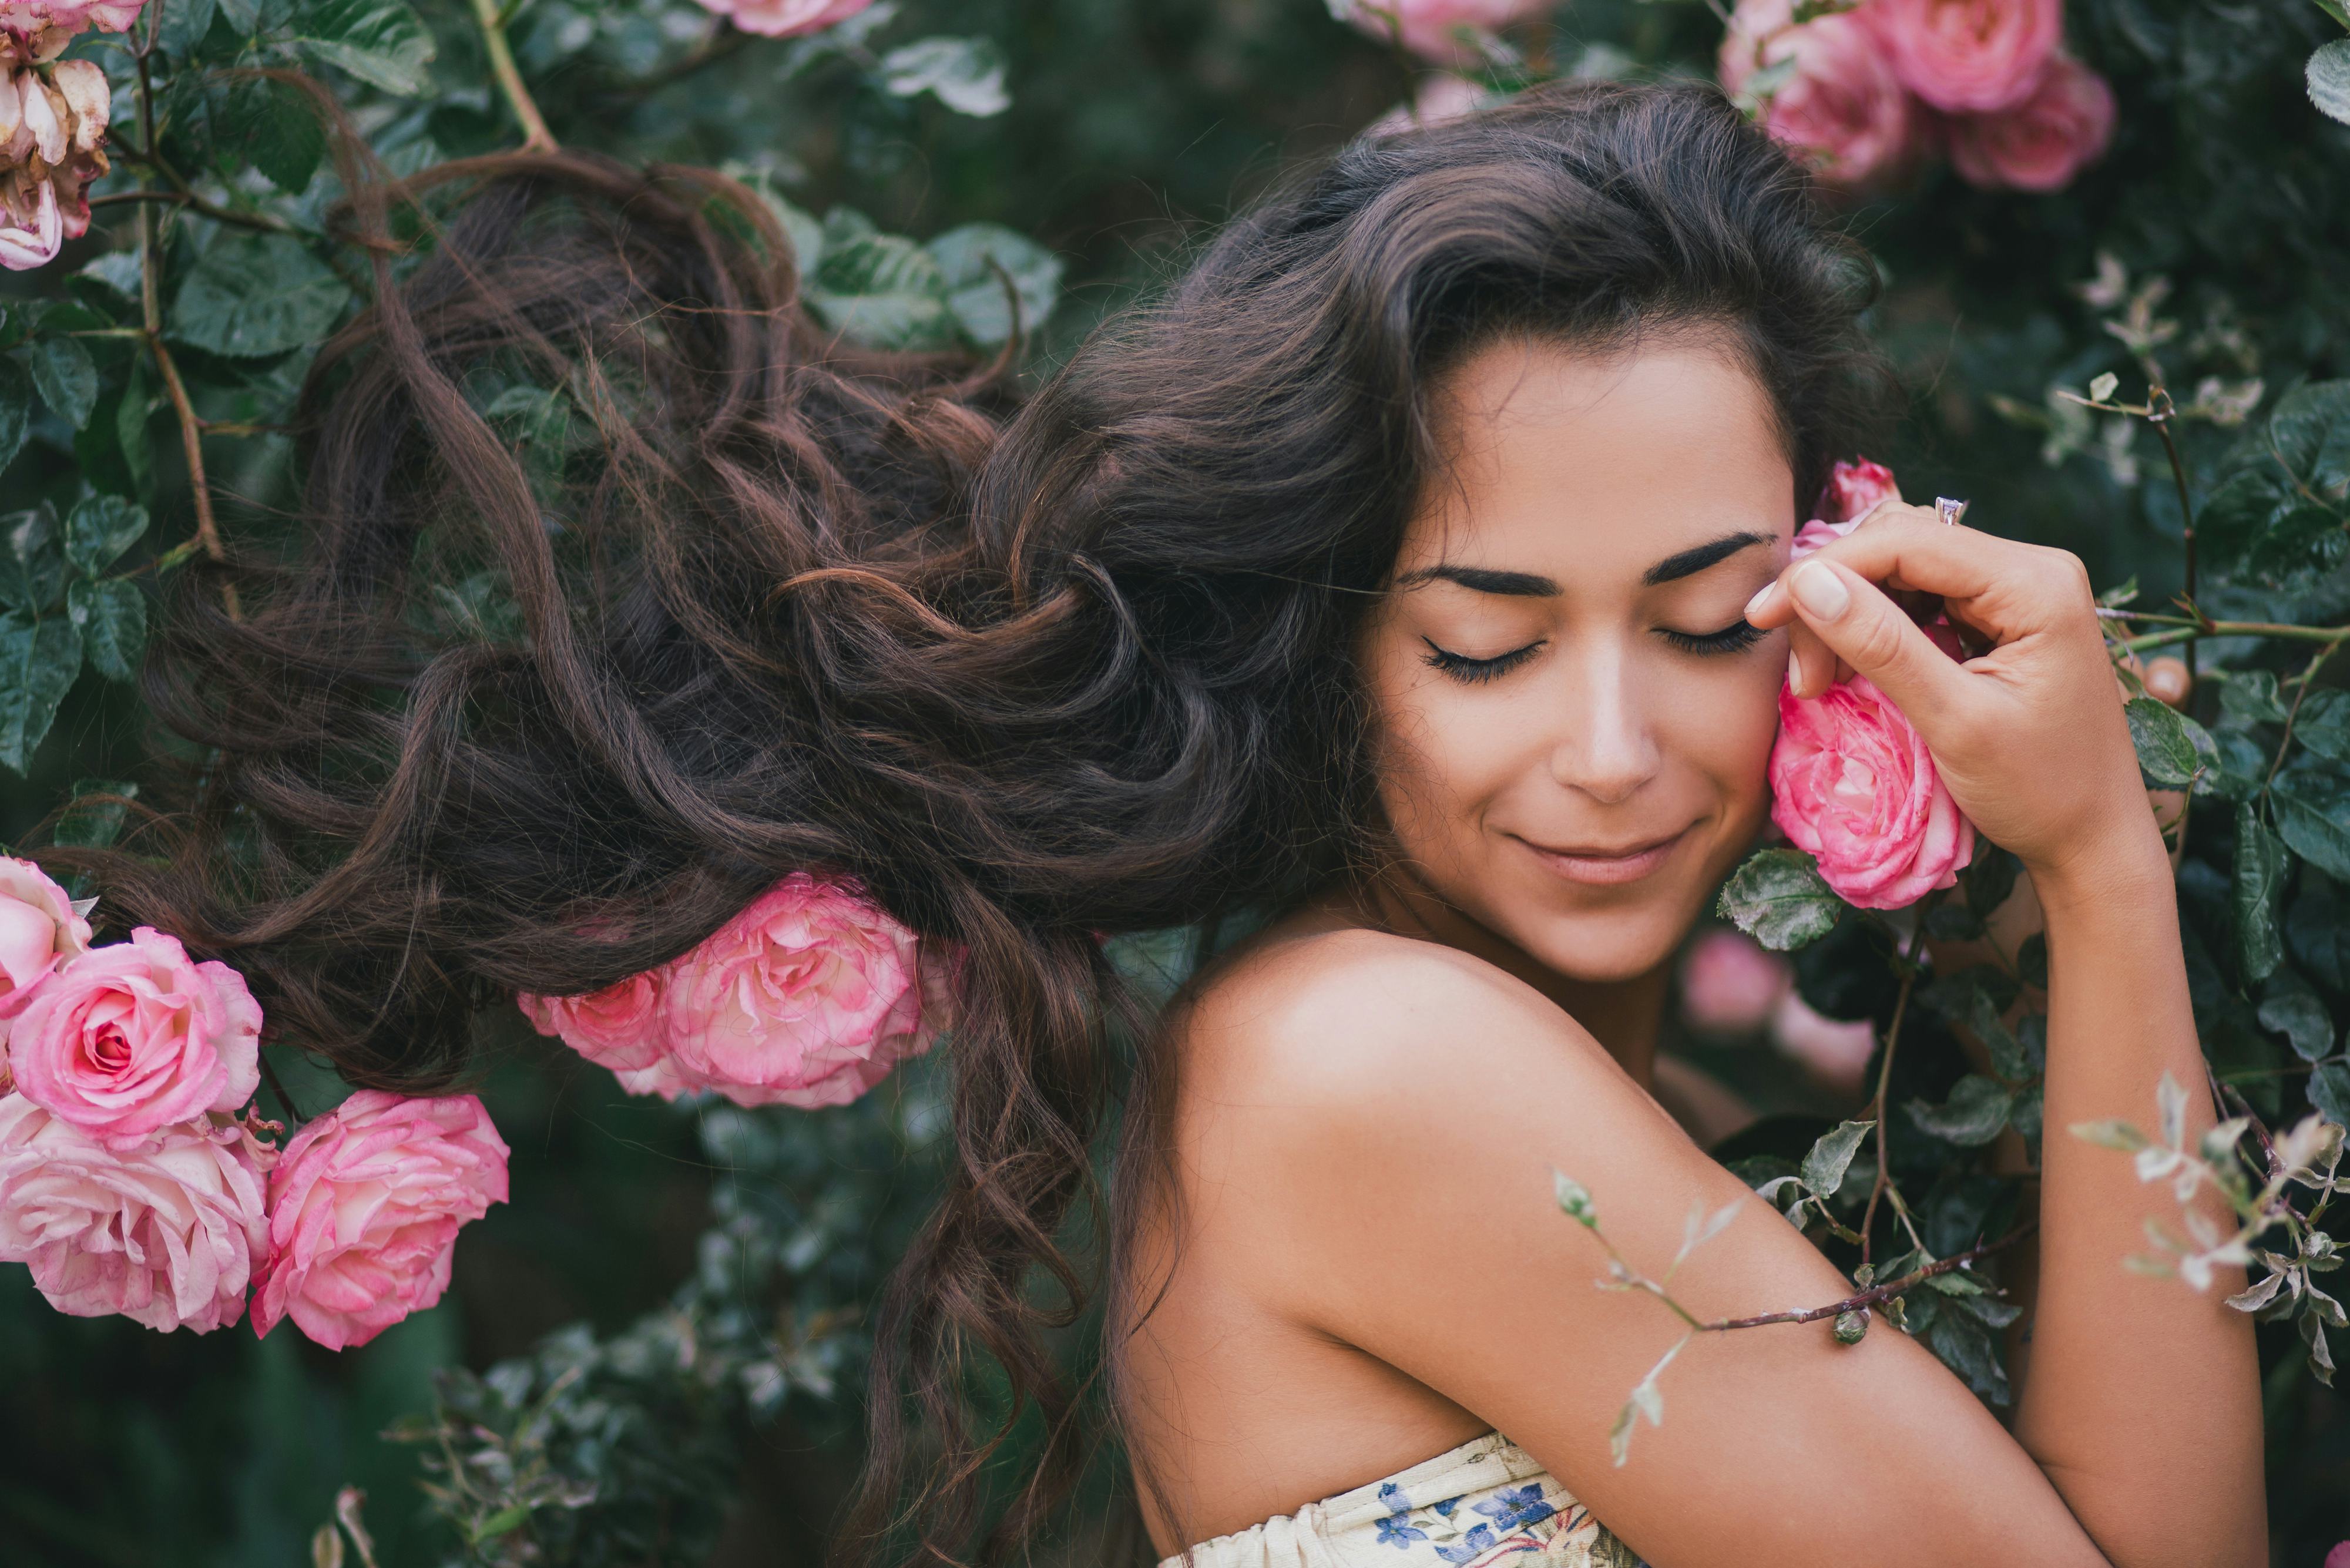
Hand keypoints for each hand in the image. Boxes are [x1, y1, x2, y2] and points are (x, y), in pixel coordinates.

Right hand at [1744, 504, 2162, 892]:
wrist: (2097, 841)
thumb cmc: (2040, 791)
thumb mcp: (1954, 722)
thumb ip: (1881, 646)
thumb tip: (1808, 582)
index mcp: (2035, 583)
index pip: (1906, 541)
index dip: (1823, 570)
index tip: (1762, 616)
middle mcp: (2032, 569)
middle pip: (1901, 545)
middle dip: (1836, 597)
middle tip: (1803, 675)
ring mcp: (2020, 591)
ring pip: (1904, 569)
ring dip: (1851, 615)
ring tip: (1824, 681)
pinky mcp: (2004, 617)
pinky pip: (1922, 599)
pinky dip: (1877, 630)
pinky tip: (1857, 672)